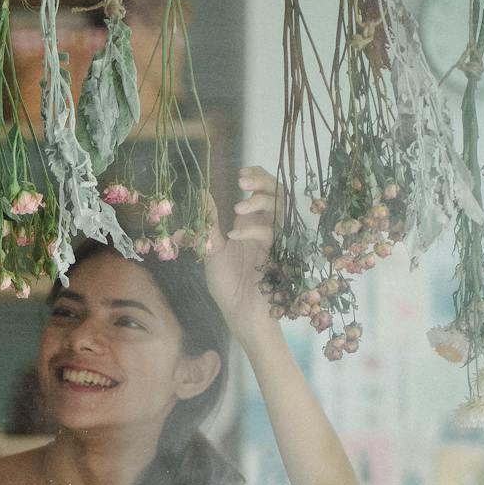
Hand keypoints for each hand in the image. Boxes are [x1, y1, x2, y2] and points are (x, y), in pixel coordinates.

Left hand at [204, 165, 283, 344]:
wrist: (239, 312)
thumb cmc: (228, 283)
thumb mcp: (212, 248)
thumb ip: (210, 222)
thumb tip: (202, 193)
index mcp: (252, 223)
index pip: (262, 190)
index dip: (257, 177)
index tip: (241, 172)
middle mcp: (267, 227)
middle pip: (278, 192)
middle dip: (262, 182)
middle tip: (242, 181)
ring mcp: (275, 240)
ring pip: (281, 208)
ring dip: (260, 202)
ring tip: (238, 208)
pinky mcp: (278, 254)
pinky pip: (272, 234)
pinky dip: (254, 230)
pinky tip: (235, 235)